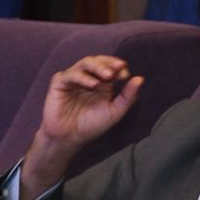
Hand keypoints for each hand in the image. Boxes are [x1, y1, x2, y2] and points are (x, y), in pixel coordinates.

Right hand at [21, 56, 143, 199]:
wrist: (70, 138)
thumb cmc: (92, 126)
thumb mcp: (115, 111)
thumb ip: (127, 96)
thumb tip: (140, 79)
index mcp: (103, 83)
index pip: (111, 66)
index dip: (119, 67)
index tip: (125, 75)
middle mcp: (88, 77)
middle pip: (99, 61)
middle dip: (109, 63)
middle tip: (117, 70)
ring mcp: (73, 79)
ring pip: (85, 63)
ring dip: (98, 67)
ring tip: (107, 76)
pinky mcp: (59, 83)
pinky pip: (70, 75)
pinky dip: (82, 77)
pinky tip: (92, 85)